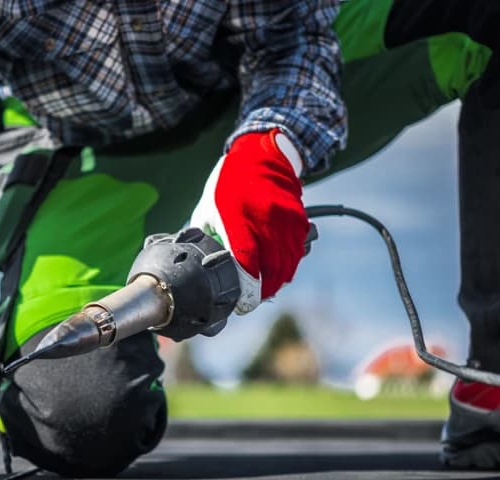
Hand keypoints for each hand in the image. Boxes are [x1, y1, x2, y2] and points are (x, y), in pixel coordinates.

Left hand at [190, 129, 308, 313]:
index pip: (247, 267)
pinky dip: (290, 263)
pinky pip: (298, 251)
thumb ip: (206, 238)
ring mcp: (284, 221)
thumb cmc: (229, 183)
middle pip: (270, 272)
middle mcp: (263, 222)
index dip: (248, 292)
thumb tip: (202, 265)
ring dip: (277, 280)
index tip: (243, 303)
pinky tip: (279, 268)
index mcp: (237, 221)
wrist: (261, 155)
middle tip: (253, 298)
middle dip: (263, 291)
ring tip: (266, 287)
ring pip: (287, 265)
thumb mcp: (207, 209)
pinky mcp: (298, 219)